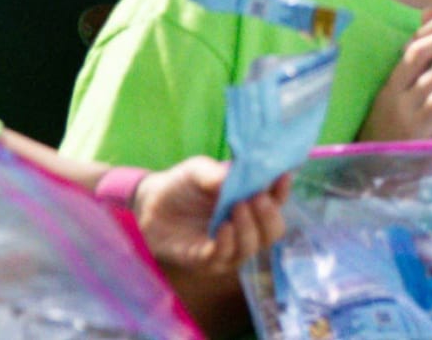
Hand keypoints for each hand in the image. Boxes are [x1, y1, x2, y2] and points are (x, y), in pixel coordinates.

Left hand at [133, 159, 288, 274]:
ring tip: (238, 207)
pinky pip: (222, 258)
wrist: (149, 205)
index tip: (281, 177)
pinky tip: (223, 227)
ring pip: (251, 248)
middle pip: (272, 232)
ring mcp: (226, 248)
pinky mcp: (203, 261)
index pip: (277, 202)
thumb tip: (234, 180)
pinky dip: (227, 243)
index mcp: (251, 205)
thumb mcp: (198, 170)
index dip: (282, 192)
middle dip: (269, 217)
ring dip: (249, 229)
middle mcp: (245, 229)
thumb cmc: (182, 185)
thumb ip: (215, 174)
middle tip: (257, 198)